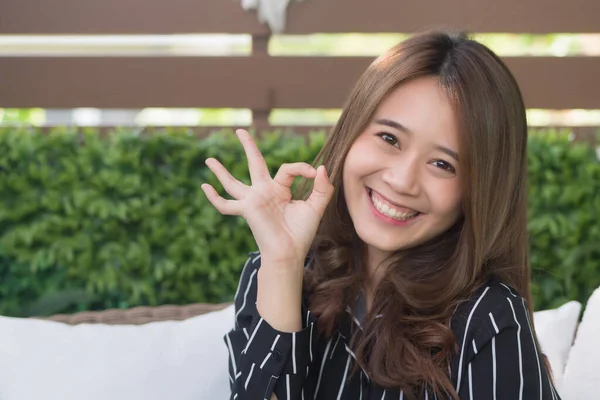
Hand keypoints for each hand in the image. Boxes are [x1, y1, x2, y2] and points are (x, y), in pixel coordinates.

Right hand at [201, 129, 333, 264]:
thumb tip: (321, 167)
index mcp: (280, 190)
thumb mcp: (316, 207)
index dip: (302, 168)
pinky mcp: (247, 210)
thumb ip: (322, 188)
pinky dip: (214, 197)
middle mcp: (264, 192)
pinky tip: (204, 187)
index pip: (287, 168)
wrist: (290, 253)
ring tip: (208, 159)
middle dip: (248, 147)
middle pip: (254, 163)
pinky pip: (226, 205)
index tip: (314, 174)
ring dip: (220, 172)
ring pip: (233, 182)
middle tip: (239, 131)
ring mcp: (253, 201)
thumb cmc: (301, 233)